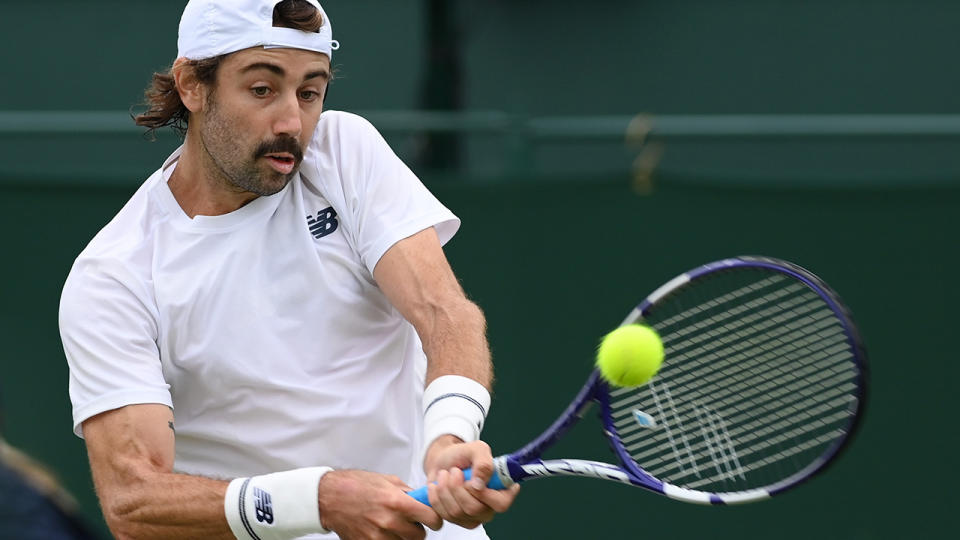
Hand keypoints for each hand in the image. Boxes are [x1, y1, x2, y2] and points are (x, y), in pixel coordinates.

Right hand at [318, 469, 441, 539]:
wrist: (329, 497)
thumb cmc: (356, 485)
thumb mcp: (387, 480)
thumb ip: (408, 492)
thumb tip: (425, 499)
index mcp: (397, 502)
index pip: (431, 518)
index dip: (435, 519)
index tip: (433, 518)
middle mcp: (389, 521)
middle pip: (420, 536)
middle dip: (418, 529)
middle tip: (411, 522)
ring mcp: (377, 536)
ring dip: (403, 536)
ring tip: (393, 524)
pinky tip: (382, 530)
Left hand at [422, 435, 520, 528]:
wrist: (442, 460)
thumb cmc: (463, 455)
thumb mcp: (477, 449)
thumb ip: (484, 463)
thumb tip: (479, 485)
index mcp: (501, 492)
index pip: (501, 504)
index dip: (484, 494)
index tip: (470, 480)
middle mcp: (488, 508)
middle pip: (473, 509)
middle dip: (457, 487)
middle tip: (454, 471)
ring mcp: (471, 517)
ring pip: (456, 512)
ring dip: (445, 489)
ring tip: (444, 474)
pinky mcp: (454, 520)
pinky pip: (442, 516)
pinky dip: (435, 497)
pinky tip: (436, 486)